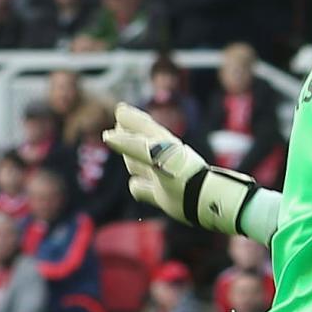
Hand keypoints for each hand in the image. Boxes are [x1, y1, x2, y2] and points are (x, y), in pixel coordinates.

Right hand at [103, 102, 206, 223]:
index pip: (143, 127)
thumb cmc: (181, 173)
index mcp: (162, 145)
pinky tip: (136, 184)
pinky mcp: (161, 196)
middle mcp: (162, 159)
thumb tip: (107, 136)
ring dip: (132, 158)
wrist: (204, 201)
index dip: (132, 119)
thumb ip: (131, 145)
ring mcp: (161, 178)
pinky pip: (142, 189)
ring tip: (126, 152)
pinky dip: (139, 187)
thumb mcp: (156, 155)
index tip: (121, 111)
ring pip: (140, 165)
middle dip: (129, 135)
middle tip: (120, 122)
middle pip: (140, 144)